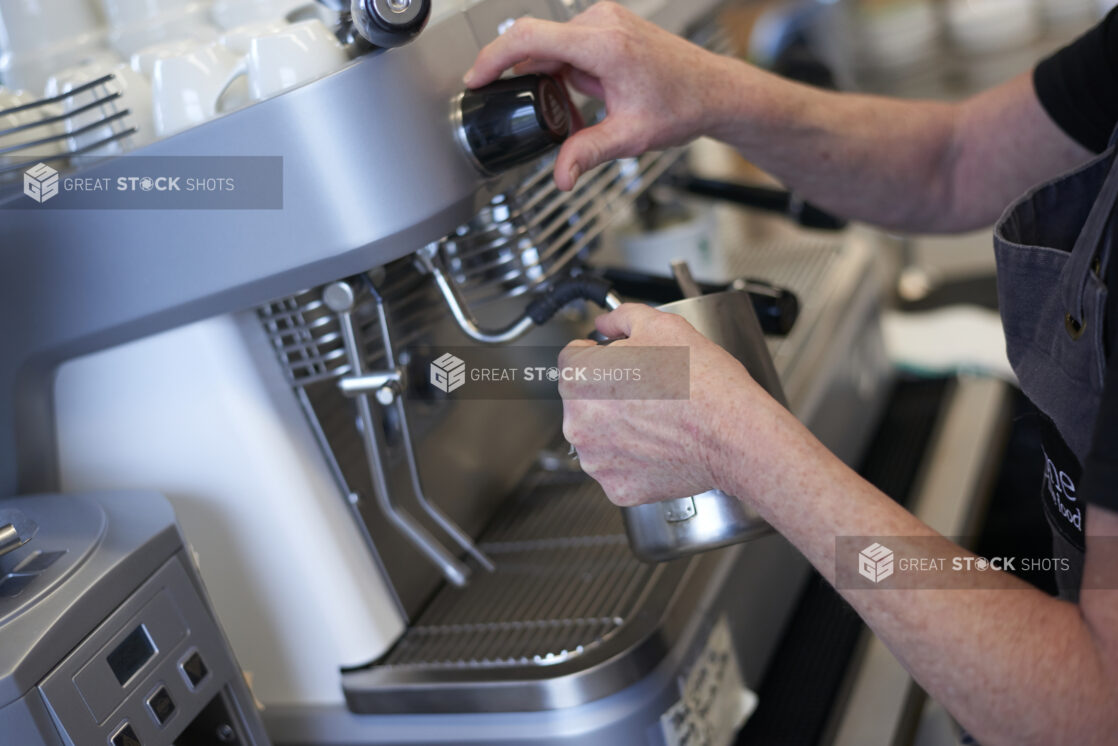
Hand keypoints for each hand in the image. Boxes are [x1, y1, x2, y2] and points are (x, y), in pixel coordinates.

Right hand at [465, 2, 741, 189]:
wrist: (714, 90)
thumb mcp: (629, 136)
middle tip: (543, 113)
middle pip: (537, 44)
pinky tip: (592, 93)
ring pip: (553, 47)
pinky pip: (569, 45)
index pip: (529, 38)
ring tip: (589, 106)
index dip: (493, 58)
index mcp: (604, 44)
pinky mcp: (608, 24)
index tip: (475, 79)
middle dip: (532, 81)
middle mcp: (602, 22)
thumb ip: (587, 153)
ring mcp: (605, 19)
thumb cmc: (683, 104)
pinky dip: (569, 71)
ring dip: (556, 79)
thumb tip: (561, 176)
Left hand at [558, 303, 779, 506]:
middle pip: (584, 400)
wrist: (734, 434)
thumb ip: (621, 317)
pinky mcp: (617, 488)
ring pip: (600, 436)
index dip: (601, 355)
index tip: (623, 364)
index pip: (573, 359)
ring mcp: (596, 461)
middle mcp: (577, 423)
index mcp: (578, 378)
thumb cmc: (701, 381)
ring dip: (619, 428)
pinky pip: (619, 468)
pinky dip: (635, 460)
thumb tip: (605, 323)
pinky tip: (659, 445)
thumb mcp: (662, 324)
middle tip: (649, 391)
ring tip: (657, 419)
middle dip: (609, 393)